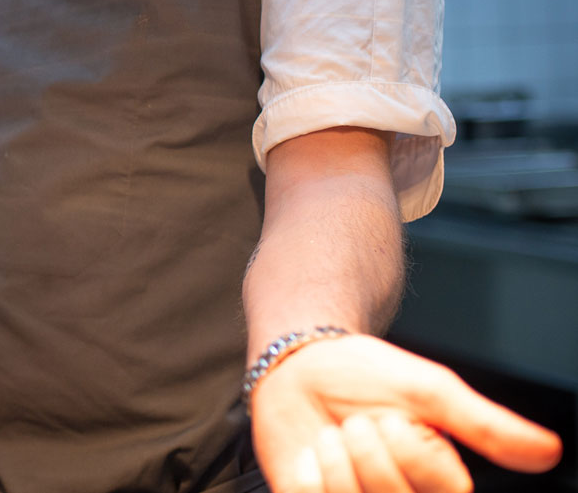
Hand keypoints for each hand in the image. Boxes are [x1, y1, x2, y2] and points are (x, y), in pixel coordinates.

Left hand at [251, 334, 561, 492]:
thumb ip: (485, 425)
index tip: (393, 419)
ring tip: (335, 436)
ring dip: (335, 458)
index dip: (411, 452)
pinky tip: (311, 456)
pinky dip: (307, 472)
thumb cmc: (365, 376)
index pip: (446, 489)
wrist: (300, 366)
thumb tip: (548, 451)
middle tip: (359, 423)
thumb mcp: (431, 391)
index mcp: (441, 480)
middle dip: (370, 452)